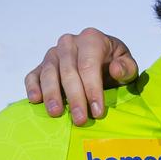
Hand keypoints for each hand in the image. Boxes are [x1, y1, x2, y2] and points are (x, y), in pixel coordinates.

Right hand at [24, 28, 138, 124]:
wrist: (102, 58)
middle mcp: (69, 43)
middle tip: (80, 120)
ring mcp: (53, 54)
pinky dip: (33, 87)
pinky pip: (33, 75)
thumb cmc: (115, 63)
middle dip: (75, 98)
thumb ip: (127, 67)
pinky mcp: (41, 65)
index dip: (92, 89)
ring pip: (49, 73)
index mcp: (91, 39)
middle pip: (69, 72)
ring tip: (56, 113)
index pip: (89, 65)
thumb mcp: (127, 64)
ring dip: (52, 94)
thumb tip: (116, 69)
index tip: (97, 112)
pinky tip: (36, 100)